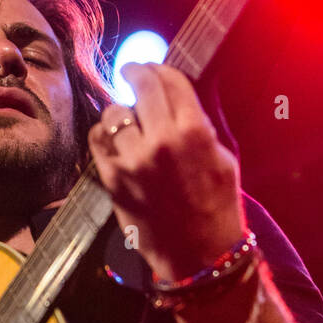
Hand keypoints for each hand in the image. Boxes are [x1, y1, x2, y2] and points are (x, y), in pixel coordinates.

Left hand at [88, 63, 245, 281]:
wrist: (200, 256)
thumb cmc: (217, 206)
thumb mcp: (225, 156)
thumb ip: (204, 119)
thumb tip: (186, 88)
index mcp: (194, 131)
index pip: (170, 79)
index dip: (159, 67)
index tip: (152, 67)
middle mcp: (161, 141)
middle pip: (140, 86)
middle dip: (136, 74)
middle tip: (132, 73)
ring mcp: (133, 161)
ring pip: (113, 112)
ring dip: (120, 110)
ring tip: (127, 118)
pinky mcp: (112, 180)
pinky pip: (96, 140)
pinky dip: (103, 134)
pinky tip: (112, 137)